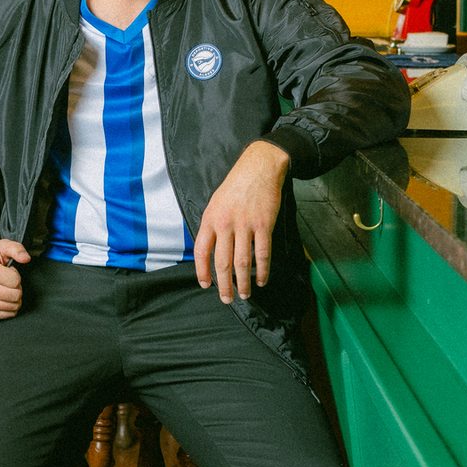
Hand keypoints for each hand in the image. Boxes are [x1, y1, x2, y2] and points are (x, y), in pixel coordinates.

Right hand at [0, 240, 30, 318]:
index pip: (15, 281)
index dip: (16, 276)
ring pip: (12, 307)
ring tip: (6, 289)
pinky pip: (7, 315)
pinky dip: (9, 308)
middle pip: (15, 296)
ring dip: (14, 299)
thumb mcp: (4, 247)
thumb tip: (26, 258)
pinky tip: (3, 298)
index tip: (8, 271)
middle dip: (17, 288)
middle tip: (9, 282)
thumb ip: (17, 249)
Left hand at [194, 141, 289, 303]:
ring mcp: (245, 225)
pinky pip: (263, 253)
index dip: (202, 272)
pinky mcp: (264, 225)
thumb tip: (210, 250)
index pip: (202, 251)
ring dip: (243, 283)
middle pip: (223, 262)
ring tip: (245, 295)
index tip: (206, 285)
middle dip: (224, 285)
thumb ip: (212, 226)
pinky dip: (263, 270)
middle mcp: (225, 224)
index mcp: (210, 219)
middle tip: (227, 299)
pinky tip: (262, 280)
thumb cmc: (236, 185)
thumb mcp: (215, 202)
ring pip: (243, 262)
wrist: (259, 167)